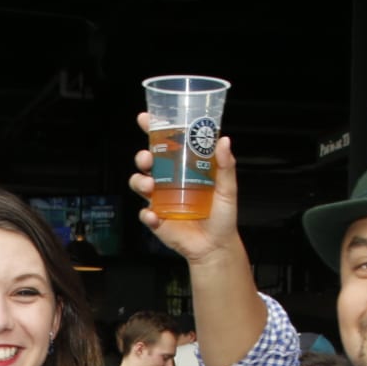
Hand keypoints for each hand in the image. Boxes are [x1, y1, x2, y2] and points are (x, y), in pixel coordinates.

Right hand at [130, 113, 240, 265]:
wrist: (216, 247)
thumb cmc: (221, 217)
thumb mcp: (227, 189)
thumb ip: (225, 166)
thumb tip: (224, 140)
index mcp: (183, 169)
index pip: (166, 145)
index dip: (153, 130)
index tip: (146, 119)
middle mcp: (169, 182)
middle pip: (148, 163)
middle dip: (142, 157)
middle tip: (147, 158)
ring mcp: (160, 200)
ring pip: (140, 185)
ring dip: (139, 182)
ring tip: (149, 187)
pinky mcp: (157, 220)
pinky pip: (145, 214)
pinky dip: (147, 214)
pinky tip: (155, 216)